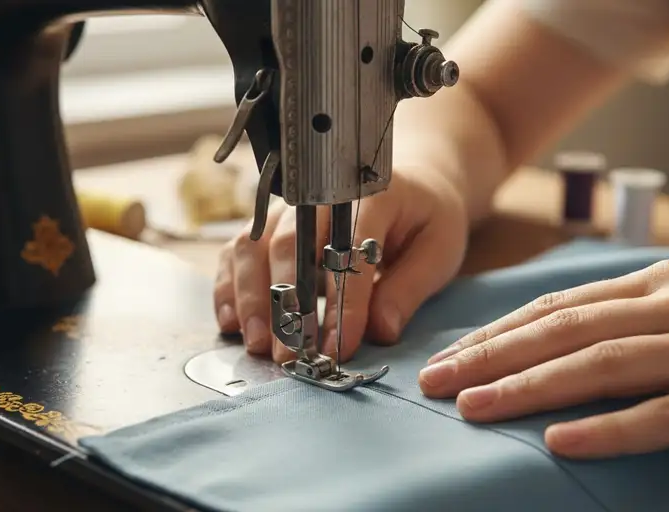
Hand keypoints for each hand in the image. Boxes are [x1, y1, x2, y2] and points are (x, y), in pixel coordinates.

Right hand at [214, 167, 468, 362]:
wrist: (410, 183)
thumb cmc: (425, 219)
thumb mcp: (438, 250)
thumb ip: (409, 288)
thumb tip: (380, 332)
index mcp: (370, 196)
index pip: (349, 251)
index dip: (343, 305)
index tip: (340, 348)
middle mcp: (319, 197)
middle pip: (289, 244)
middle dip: (285, 304)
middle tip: (288, 353)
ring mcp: (289, 208)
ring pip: (254, 246)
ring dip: (251, 297)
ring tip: (257, 342)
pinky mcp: (270, 225)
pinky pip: (238, 251)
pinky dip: (230, 286)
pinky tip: (232, 322)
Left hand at [418, 259, 668, 458]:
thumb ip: (618, 318)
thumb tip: (540, 342)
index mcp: (654, 284)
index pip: (554, 307)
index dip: (496, 332)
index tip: (449, 356)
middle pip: (563, 331)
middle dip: (492, 356)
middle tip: (436, 381)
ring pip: (602, 365)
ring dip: (531, 388)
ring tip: (475, 408)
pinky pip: (667, 414)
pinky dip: (611, 429)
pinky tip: (561, 442)